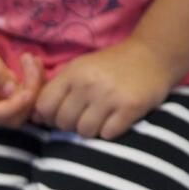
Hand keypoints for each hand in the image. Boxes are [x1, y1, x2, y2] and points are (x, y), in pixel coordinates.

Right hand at [0, 14, 42, 127]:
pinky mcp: (0, 89)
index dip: (13, 108)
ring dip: (33, 88)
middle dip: (28, 97)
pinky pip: (20, 94)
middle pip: (10, 118)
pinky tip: (31, 62)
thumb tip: (12, 90)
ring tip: (32, 60)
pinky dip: (31, 82)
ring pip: (20, 107)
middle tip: (32, 65)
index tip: (28, 90)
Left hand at [32, 36, 176, 139]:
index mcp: (72, 73)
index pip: (44, 106)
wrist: (154, 54)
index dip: (49, 115)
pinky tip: (116, 118)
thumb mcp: (80, 68)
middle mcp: (88, 84)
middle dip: (71, 124)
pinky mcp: (130, 108)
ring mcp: (109, 97)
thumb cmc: (111, 65)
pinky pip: (108, 134)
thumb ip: (56, 89)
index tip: (61, 113)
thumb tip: (34, 117)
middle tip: (86, 114)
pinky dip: (110, 131)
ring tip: (101, 117)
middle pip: (63, 122)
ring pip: (84, 132)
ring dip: (91, 129)